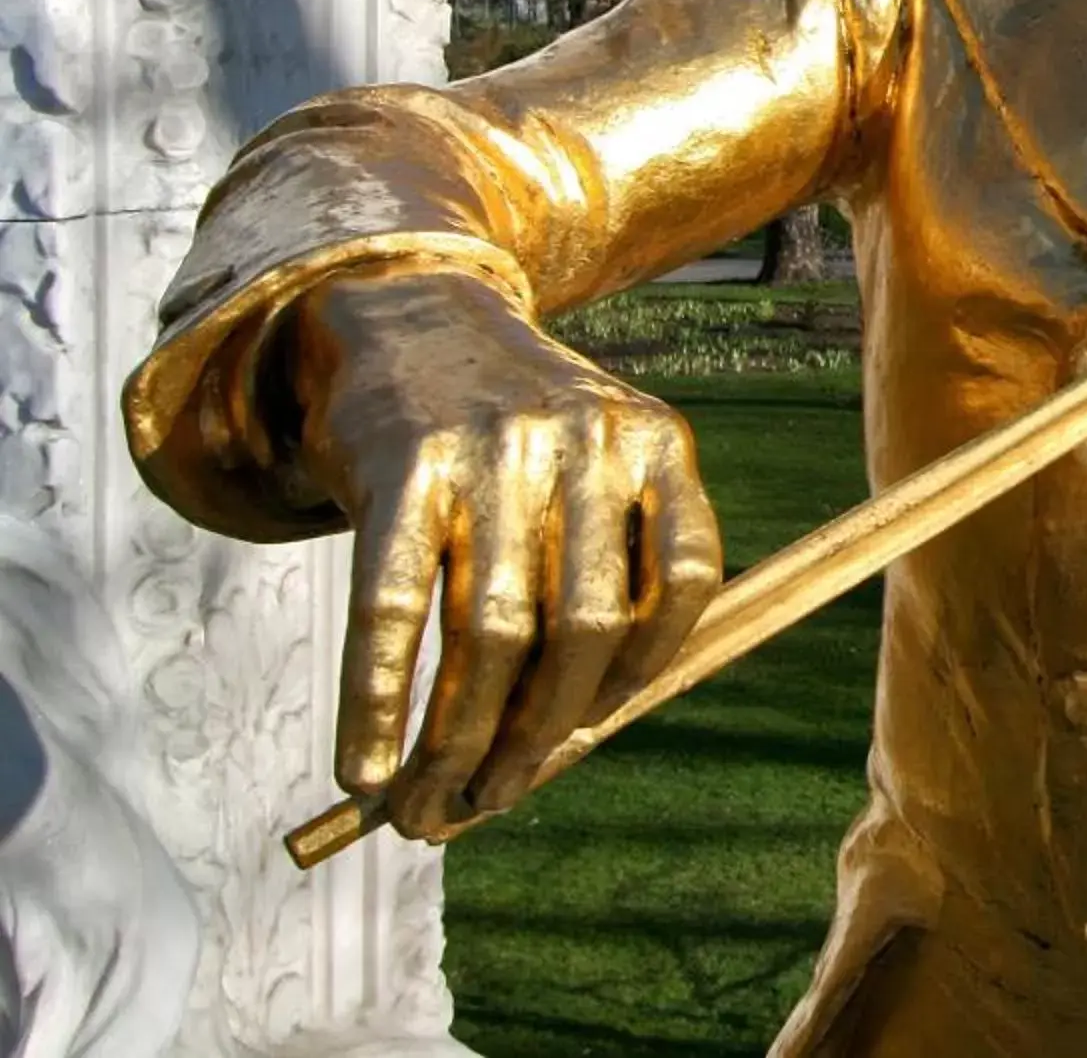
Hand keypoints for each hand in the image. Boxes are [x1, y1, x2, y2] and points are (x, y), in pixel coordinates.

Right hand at [283, 262, 721, 839]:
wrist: (408, 316)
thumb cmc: (510, 434)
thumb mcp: (592, 463)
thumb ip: (605, 574)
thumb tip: (571, 743)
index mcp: (654, 440)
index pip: (685, 578)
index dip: (644, 669)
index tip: (591, 731)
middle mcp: (584, 441)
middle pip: (584, 627)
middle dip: (538, 735)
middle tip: (491, 800)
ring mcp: (494, 450)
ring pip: (491, 634)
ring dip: (458, 740)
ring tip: (431, 804)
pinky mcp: (404, 466)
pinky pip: (395, 608)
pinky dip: (379, 701)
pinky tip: (366, 764)